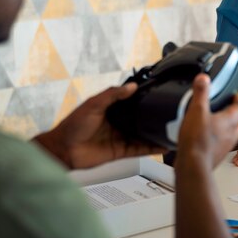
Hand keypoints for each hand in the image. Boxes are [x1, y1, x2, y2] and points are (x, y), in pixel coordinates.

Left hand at [34, 83, 165, 168]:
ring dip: (156, 134)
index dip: (146, 99)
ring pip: (143, 135)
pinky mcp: (121, 151)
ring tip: (174, 131)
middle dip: (155, 118)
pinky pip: (139, 149)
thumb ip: (113, 95)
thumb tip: (132, 86)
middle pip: (141, 119)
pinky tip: (163, 146)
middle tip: (173, 114)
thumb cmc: (73, 125)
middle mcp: (119, 122)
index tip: (161, 95)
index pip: (133, 102)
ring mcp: (121, 137)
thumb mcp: (93, 104)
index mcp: (112, 108)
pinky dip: (151, 148)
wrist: (63, 149)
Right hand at [176, 74, 237, 169]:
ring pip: (234, 135)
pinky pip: (223, 145)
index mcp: (228, 121)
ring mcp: (225, 146)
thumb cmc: (197, 140)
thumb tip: (204, 79)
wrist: (193, 164)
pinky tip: (209, 139)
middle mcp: (230, 134)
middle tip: (231, 109)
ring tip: (220, 124)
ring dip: (230, 128)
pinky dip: (220, 140)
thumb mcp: (196, 110)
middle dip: (237, 115)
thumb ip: (201, 93)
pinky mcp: (217, 155)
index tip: (236, 95)